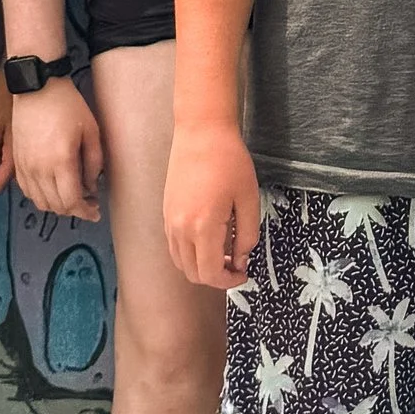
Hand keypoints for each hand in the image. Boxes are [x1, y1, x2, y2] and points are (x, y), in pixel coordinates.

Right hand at [10, 76, 104, 218]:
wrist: (36, 87)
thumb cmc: (67, 105)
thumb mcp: (91, 131)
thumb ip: (93, 163)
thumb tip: (91, 187)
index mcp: (61, 161)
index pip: (72, 201)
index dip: (85, 212)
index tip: (95, 212)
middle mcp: (39, 169)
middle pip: (56, 206)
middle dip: (74, 210)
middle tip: (88, 204)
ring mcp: (25, 166)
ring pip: (40, 202)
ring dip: (57, 206)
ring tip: (71, 197)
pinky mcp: (16, 161)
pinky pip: (26, 190)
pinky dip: (40, 196)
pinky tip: (52, 189)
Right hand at [165, 119, 260, 286]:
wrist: (201, 132)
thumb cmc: (229, 161)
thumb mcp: (249, 199)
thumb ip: (247, 235)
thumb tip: (241, 259)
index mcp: (202, 227)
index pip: (210, 273)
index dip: (229, 281)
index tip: (244, 272)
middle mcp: (180, 229)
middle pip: (193, 274)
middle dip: (216, 277)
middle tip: (237, 264)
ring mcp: (169, 221)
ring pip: (181, 263)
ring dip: (202, 266)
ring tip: (225, 252)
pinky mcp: (166, 212)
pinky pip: (174, 247)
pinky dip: (190, 254)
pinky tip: (209, 239)